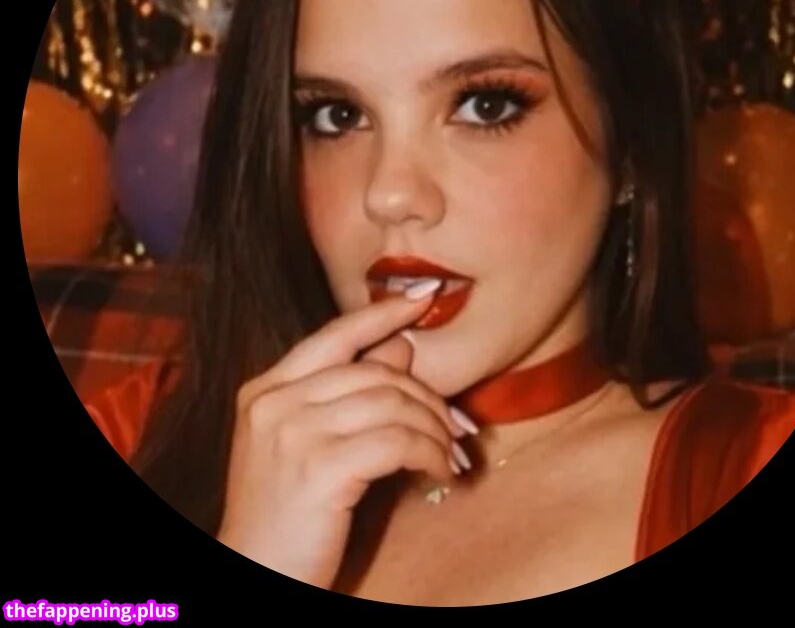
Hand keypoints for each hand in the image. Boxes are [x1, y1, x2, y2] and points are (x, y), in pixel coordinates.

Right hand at [215, 281, 470, 587]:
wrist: (254, 579)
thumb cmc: (286, 516)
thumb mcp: (308, 446)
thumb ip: (348, 394)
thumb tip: (400, 346)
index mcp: (267, 390)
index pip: (334, 335)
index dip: (382, 312)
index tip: (423, 297)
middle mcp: (275, 402)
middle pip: (375, 373)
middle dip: (427, 397)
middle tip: (457, 426)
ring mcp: (293, 433)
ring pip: (392, 404)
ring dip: (435, 430)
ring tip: (451, 455)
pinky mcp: (320, 468)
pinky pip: (397, 442)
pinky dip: (430, 454)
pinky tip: (440, 474)